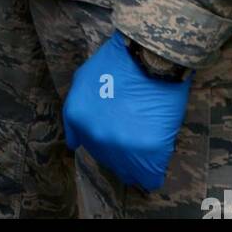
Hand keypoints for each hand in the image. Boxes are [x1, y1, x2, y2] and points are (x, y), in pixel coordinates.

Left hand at [63, 32, 191, 190]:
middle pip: (111, 163)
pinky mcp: (149, 149)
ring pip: (131, 173)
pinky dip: (155, 168)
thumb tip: (74, 143)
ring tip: (147, 137)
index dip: (105, 142)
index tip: (117, 132)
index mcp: (78, 118)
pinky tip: (157, 151)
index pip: (89, 149)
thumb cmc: (117, 62)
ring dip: (138, 160)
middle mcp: (96, 136)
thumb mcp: (82, 80)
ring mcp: (122, 145)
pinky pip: (152, 176)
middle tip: (135, 130)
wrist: (148, 55)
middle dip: (122, 151)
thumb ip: (74, 113)